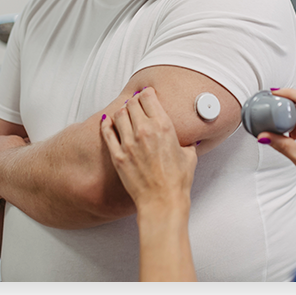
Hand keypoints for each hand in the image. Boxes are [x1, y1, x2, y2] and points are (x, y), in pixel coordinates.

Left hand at [100, 87, 197, 215]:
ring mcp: (129, 143)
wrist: (162, 201)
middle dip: (134, 100)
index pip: (149, 97)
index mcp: (163, 127)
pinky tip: (108, 121)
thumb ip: (186, 143)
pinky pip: (107, 132)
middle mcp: (145, 131)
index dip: (147, 93)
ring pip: (119, 115)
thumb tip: (187, 141)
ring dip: (123, 111)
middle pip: (132, 103)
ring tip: (125, 113)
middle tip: (136, 102)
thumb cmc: (177, 182)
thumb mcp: (189, 156)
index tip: (147, 94)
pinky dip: (106, 124)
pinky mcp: (118, 155)